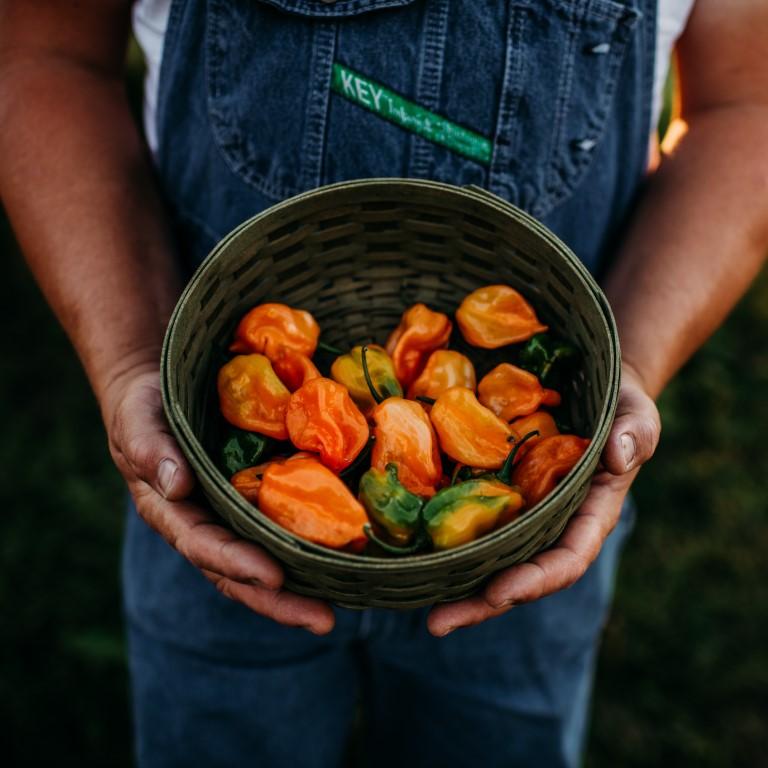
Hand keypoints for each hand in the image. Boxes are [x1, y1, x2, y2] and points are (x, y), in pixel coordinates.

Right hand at [103, 365, 334, 634]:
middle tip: (323, 621)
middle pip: (240, 573)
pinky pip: (279, 524)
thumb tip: (176, 486)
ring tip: (341, 604)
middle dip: (279, 601)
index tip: (273, 577)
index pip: (205, 547)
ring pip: (265, 558)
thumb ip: (151, 450)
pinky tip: (342, 555)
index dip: (237, 564)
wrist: (155, 391)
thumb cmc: (141, 406)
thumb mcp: (137, 421)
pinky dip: (306, 543)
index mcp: (171, 513)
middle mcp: (204, 524)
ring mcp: (230, 514)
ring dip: (301, 585)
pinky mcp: (254, 496)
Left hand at [427, 363, 660, 636]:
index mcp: (592, 514)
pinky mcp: (503, 495)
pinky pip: (478, 524)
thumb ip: (634, 433)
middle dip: (483, 603)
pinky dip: (451, 544)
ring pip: (494, 559)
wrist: (595, 389)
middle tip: (438, 624)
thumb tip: (617, 454)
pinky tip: (417, 557)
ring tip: (425, 611)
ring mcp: (526, 513)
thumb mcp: (636, 412)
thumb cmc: (621, 403)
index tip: (499, 593)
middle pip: (521, 575)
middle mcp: (556, 523)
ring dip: (460, 587)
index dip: (535, 580)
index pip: (566, 559)